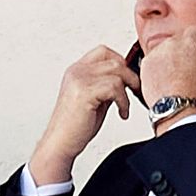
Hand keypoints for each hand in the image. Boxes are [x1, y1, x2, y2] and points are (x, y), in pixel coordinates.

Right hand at [30, 46, 140, 184]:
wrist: (60, 143)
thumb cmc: (75, 126)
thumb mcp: (94, 100)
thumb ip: (106, 86)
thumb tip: (127, 80)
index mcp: (77, 71)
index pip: (104, 52)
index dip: (121, 63)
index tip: (129, 79)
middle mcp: (76, 72)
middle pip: (114, 60)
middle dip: (130, 76)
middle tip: (134, 91)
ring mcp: (79, 80)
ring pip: (117, 72)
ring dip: (127, 90)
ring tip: (124, 106)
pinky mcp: (84, 92)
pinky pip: (115, 87)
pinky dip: (123, 101)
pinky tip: (121, 113)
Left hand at [139, 26, 195, 111]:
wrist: (175, 108)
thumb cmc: (194, 93)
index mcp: (191, 41)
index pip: (194, 31)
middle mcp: (172, 42)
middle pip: (178, 40)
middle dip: (182, 51)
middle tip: (186, 68)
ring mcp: (157, 52)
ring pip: (164, 50)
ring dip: (168, 58)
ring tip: (174, 77)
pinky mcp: (145, 63)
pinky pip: (152, 61)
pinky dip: (156, 68)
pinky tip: (165, 81)